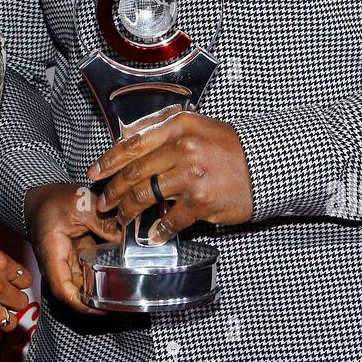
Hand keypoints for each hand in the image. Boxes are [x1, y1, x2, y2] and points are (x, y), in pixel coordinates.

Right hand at [24, 182, 119, 313]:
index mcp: (52, 254)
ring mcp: (65, 265)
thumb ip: (102, 221)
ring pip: (81, 287)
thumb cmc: (54, 201)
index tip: (102, 308)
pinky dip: (100, 279)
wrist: (39, 200)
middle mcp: (57, 266)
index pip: (62, 289)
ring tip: (123, 293)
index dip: (81, 304)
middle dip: (95, 302)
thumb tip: (123, 239)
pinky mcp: (74, 260)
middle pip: (74, 294)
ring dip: (99, 293)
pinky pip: (86, 276)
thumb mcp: (80, 203)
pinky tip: (118, 278)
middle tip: (121, 302)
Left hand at [85, 106, 253, 242]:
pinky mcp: (201, 201)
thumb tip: (129, 144)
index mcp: (177, 127)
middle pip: (134, 172)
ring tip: (122, 219)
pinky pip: (170, 219)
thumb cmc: (231, 148)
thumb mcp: (197, 127)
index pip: (132, 144)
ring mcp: (191, 176)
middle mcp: (182, 148)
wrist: (266, 165)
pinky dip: (158, 230)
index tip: (95, 173)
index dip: (108, 160)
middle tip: (104, 202)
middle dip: (113, 191)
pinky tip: (152, 235)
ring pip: (145, 196)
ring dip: (128, 210)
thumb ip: (164, 132)